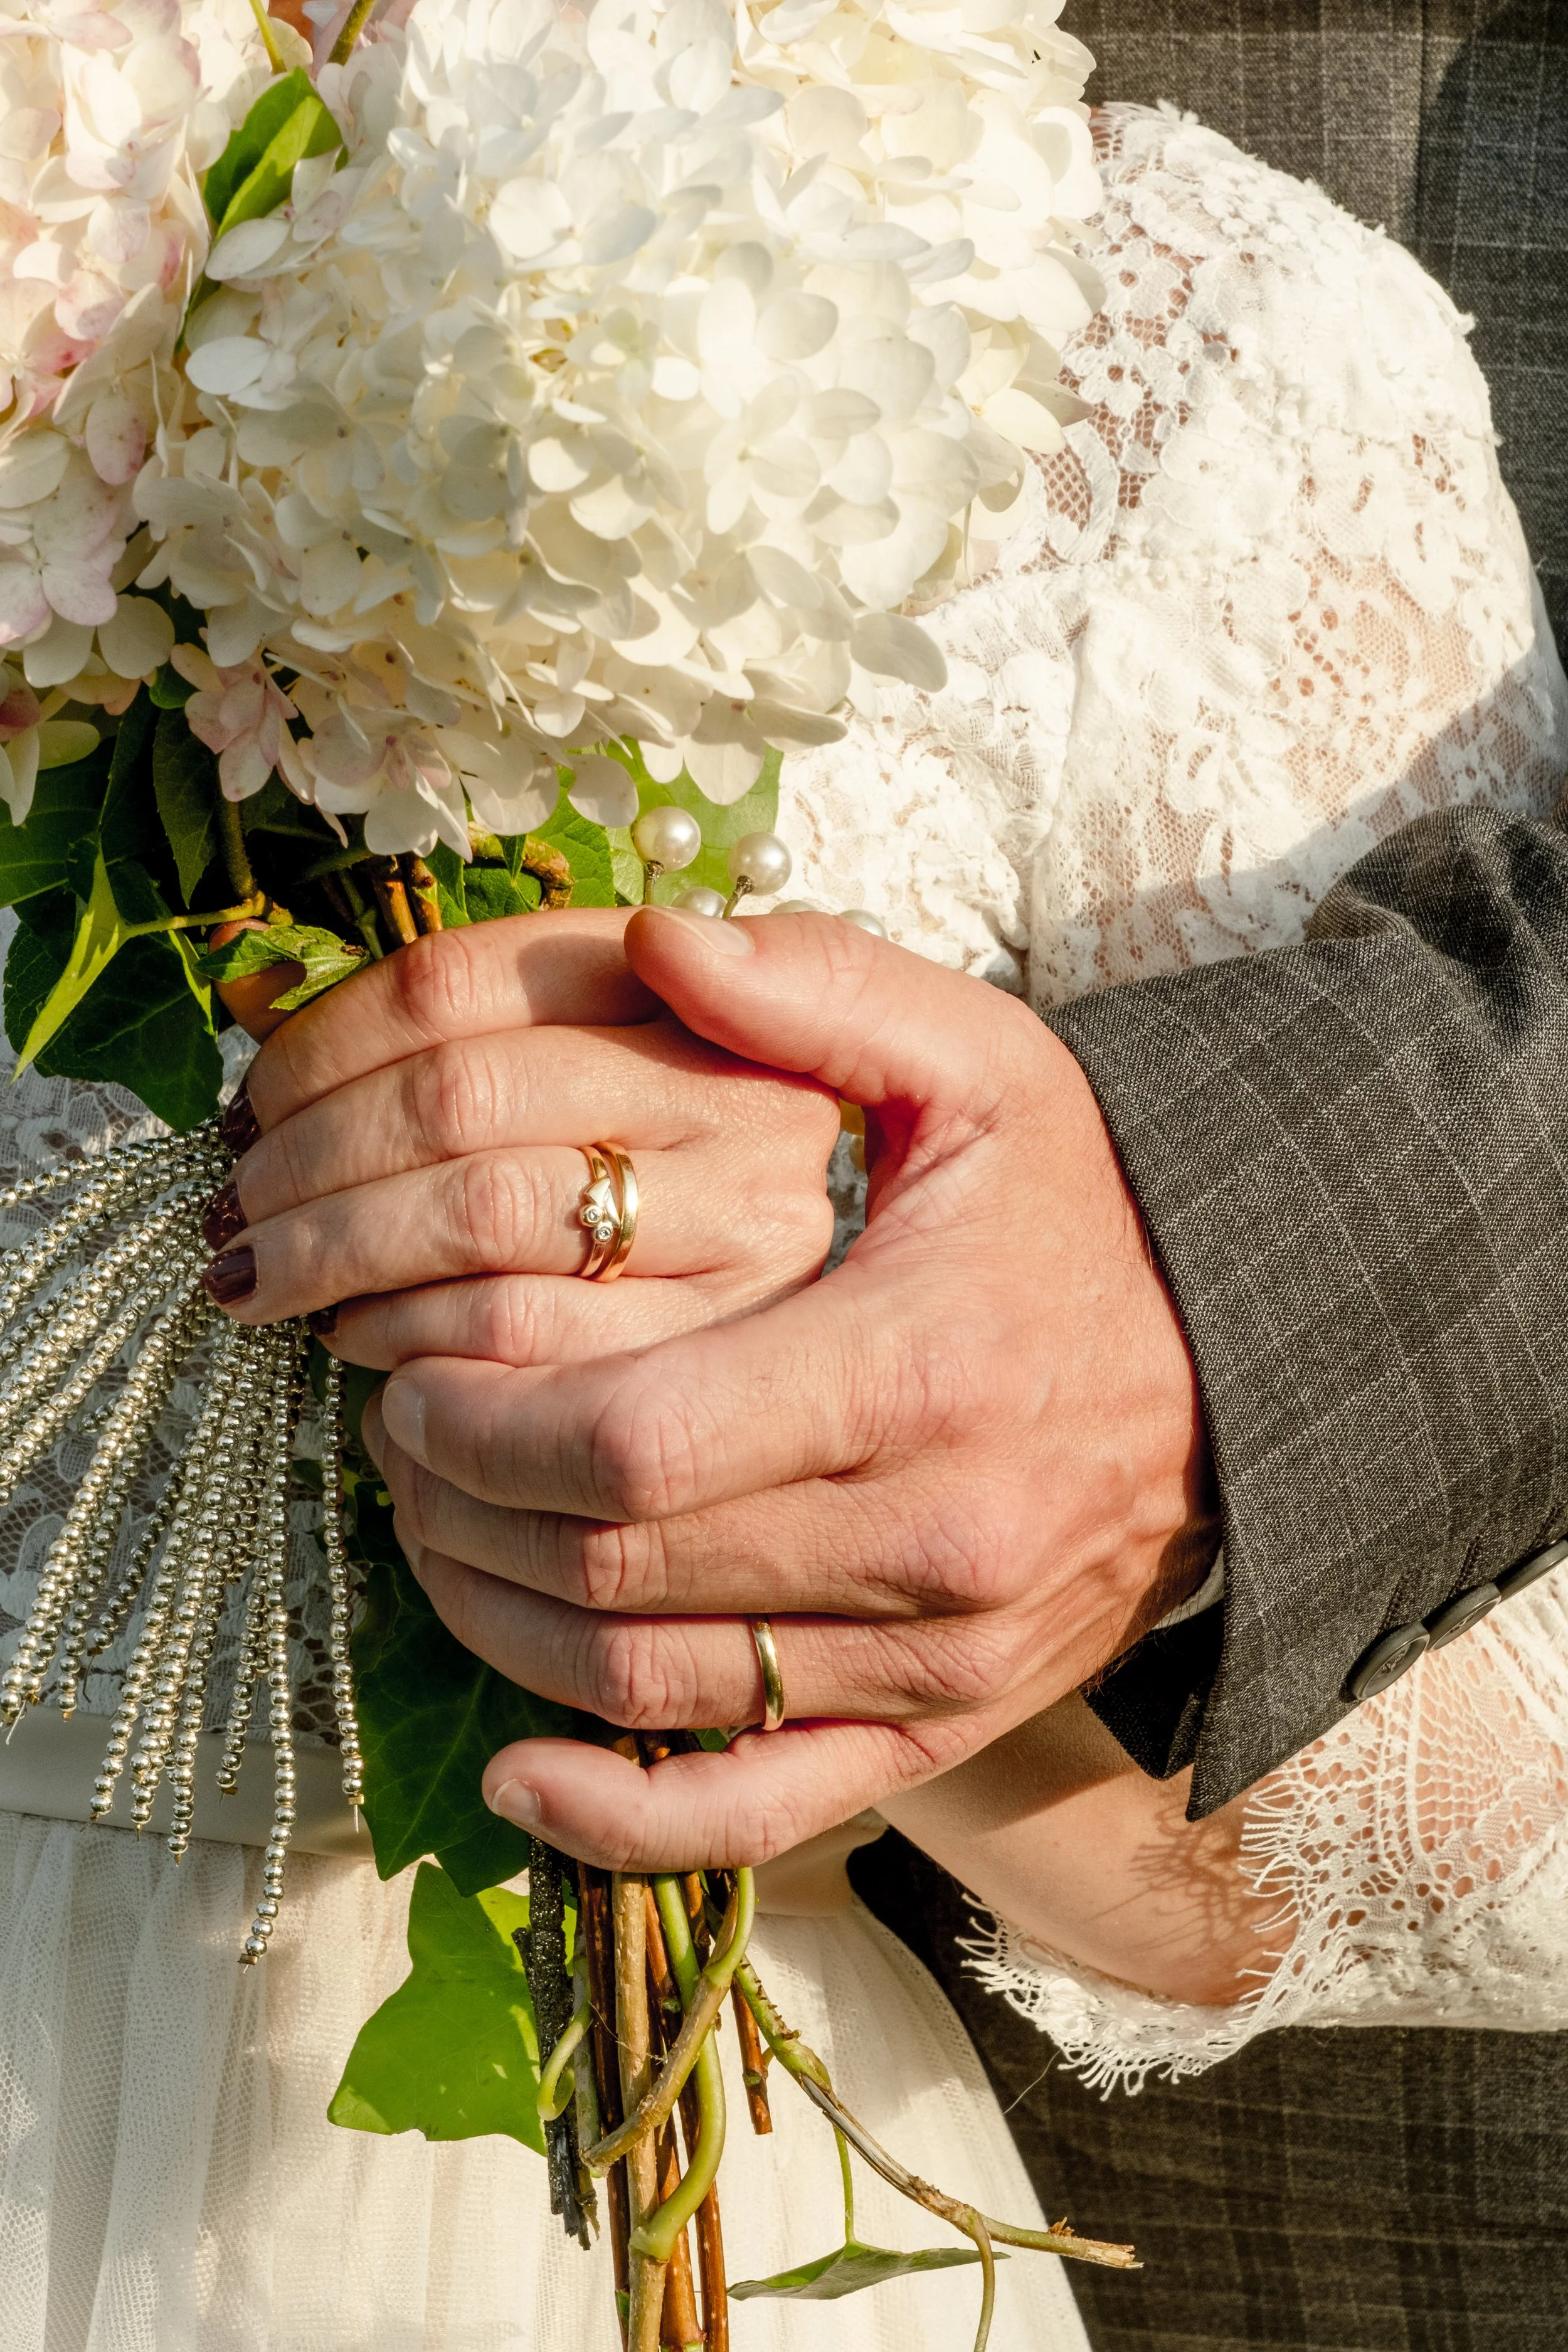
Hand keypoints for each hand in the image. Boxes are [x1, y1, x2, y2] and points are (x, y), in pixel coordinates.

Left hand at [222, 906, 1212, 1870]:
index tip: (414, 1373)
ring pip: (645, 1687)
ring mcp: (935, 1662)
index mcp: (918, 1368)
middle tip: (402, 1433)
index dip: (480, 1425)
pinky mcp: (935, 1732)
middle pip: (611, 1571)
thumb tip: (651, 935)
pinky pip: (750, 1818)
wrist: (1234, 1380)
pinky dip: (615, 1817)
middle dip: (460, 1507)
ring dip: (496, 1620)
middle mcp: (929, 1542)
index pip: (632, 1445)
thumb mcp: (986, 1063)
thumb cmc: (1081, 1221)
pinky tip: (520, 1775)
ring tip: (439, 1527)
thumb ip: (815, 986)